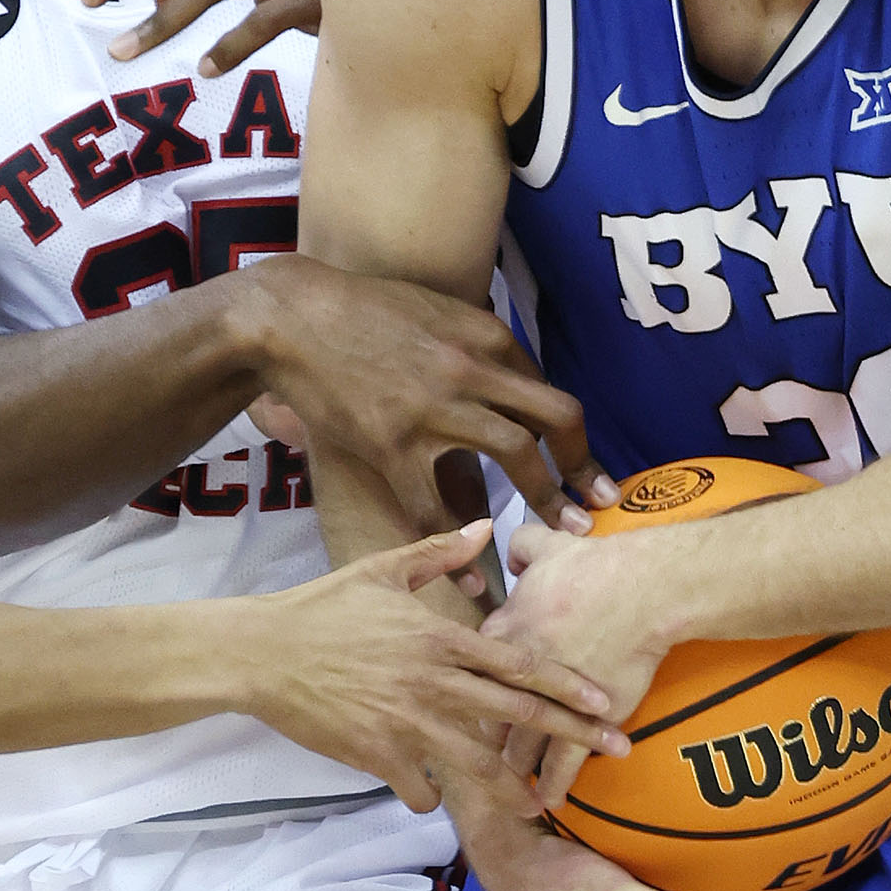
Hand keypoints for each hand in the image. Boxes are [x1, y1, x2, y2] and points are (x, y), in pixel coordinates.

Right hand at [247, 254, 612, 535]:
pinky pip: (436, 507)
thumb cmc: (359, 311)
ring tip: (563, 533)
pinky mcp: (392, 444)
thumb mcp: (433, 310)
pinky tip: (472, 580)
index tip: (583, 463)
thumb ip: (474, 342)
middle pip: (556, 417)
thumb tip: (506, 381)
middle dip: (584, 465)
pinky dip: (458, 549)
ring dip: (548, 500)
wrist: (290, 319)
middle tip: (599, 501)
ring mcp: (434, 407)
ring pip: (516, 455)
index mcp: (485, 335)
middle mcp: (471, 368)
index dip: (571, 433)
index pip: (548, 388)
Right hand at [252, 524, 628, 812]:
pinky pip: (419, 786)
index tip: (604, 700)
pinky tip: (430, 795)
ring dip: (510, 786)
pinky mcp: (377, 753)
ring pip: (476, 760)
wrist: (262, 651)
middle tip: (616, 748)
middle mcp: (432, 681)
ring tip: (537, 805)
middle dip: (572, 733)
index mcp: (439, 637)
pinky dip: (428, 794)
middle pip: (517, 713)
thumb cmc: (322, 607)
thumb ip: (440, 554)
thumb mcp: (382, 569)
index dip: (566, 683)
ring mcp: (406, 721)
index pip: (517, 663)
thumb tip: (486, 524)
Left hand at [486, 519, 673, 807]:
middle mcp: (516, 673)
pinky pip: (562, 761)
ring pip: (517, 745)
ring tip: (498, 789)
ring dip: (506, 770)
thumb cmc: (595, 565)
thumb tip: (506, 549)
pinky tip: (547, 802)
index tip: (451, 703)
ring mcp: (549, 700)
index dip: (458, 688)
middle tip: (460, 754)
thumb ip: (518, 547)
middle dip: (470, 737)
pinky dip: (553, 784)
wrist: (644, 589)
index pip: (464, 669)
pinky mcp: (584, 718)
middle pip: (481, 715)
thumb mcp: (546, 544)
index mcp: (501, 632)